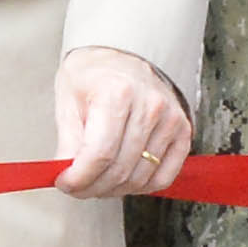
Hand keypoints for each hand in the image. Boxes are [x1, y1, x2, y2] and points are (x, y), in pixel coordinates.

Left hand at [52, 45, 192, 199]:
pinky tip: (123, 180)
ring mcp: (171, 120)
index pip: (99, 154)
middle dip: (91, 188)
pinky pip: (164, 176)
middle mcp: (150, 106)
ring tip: (96, 182)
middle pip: (120, 169)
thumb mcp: (68, 101)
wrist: (123, 57)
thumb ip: (68, 142)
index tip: (64, 183)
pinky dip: (141, 187)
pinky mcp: (183, 132)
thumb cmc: (93, 76)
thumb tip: (66, 176)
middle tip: (76, 187)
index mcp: (117, 93)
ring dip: (113, 190)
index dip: (79, 178)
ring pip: (140, 178)